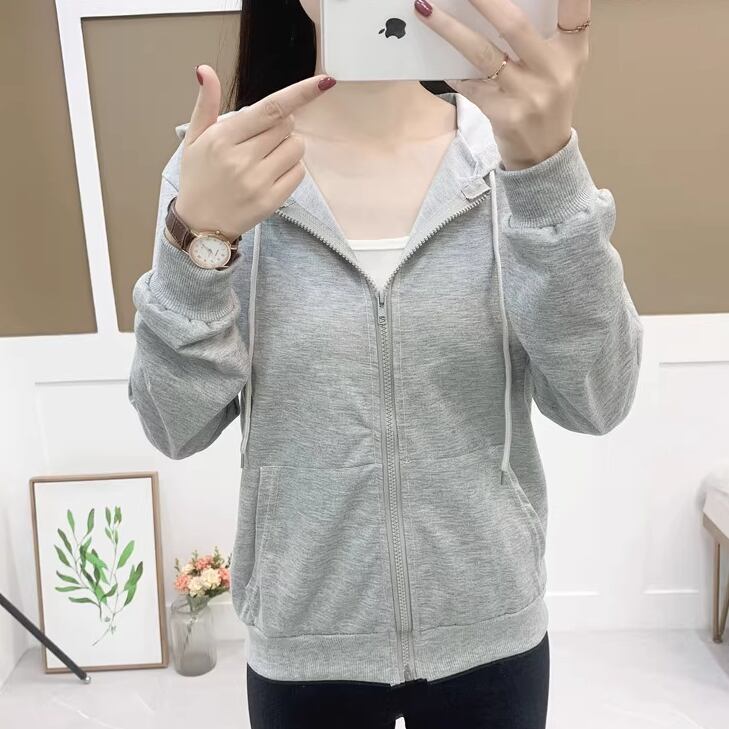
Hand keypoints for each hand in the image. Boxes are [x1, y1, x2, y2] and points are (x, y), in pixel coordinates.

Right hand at [175, 65, 336, 238]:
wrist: (199, 226)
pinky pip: (299, 173)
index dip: (301, 93)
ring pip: (296, 147)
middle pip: (287, 125)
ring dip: (288, 146)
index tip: (324, 82)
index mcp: (223, 139)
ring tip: (266, 157)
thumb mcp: (194, 139)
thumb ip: (205, 104)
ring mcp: (258, 182)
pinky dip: (292, 168)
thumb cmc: (198, 179)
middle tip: (262, 139)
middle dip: (281, 125)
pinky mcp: (271, 201)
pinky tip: (272, 173)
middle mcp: (242, 160)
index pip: (271, 109)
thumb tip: (205, 71)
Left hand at [414, 0, 589, 170]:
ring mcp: (528, 94)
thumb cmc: (546, 100)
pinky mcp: (504, 115)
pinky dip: (450, 69)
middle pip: (514, 23)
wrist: (543, 155)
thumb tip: (492, 4)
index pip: (575, 5)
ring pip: (482, 53)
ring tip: (425, 8)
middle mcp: (553, 70)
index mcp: (572, 50)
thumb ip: (540, 34)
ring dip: (449, 28)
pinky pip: (469, 84)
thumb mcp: (558, 65)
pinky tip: (434, 56)